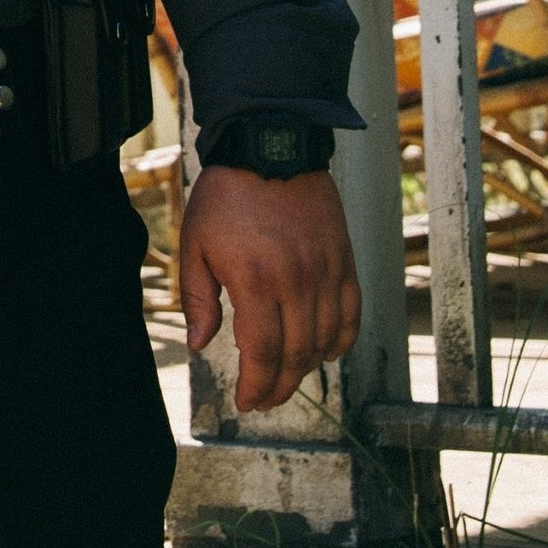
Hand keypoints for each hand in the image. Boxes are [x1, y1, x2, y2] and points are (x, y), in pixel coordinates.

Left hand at [179, 165, 361, 412]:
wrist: (270, 146)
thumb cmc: (227, 195)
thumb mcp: (196, 245)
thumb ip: (198, 299)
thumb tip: (201, 344)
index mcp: (256, 281)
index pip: (264, 354)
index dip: (257, 386)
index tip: (247, 401)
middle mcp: (298, 282)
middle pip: (296, 356)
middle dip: (278, 387)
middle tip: (263, 399)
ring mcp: (327, 273)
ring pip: (326, 342)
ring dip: (306, 369)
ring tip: (285, 376)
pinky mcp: (345, 262)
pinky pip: (351, 316)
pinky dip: (340, 341)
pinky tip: (322, 351)